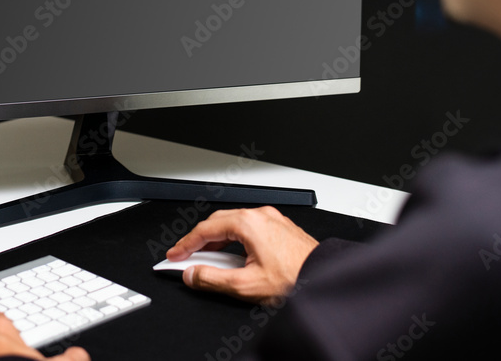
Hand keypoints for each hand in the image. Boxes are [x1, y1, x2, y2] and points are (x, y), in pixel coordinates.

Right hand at [166, 206, 317, 304]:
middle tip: (186, 255)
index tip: (175, 255)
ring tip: (207, 259)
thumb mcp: (245, 285)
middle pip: (218, 222)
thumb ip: (212, 279)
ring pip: (234, 223)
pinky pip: (249, 227)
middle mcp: (260, 215)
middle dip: (199, 239)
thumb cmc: (295, 279)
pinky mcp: (281, 228)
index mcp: (248, 223)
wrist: (325, 278)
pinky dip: (234, 239)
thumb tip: (192, 274)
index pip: (206, 230)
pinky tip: (233, 255)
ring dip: (218, 239)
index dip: (186, 244)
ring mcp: (272, 219)